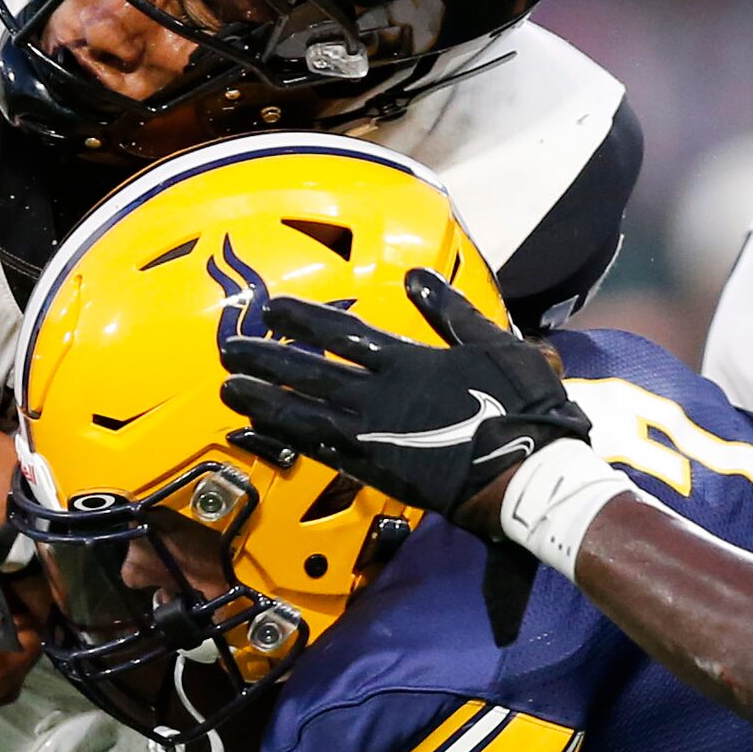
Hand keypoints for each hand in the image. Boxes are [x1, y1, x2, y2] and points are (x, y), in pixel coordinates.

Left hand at [220, 270, 590, 531]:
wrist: (522, 474)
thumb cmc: (518, 407)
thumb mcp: (494, 344)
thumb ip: (451, 311)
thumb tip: (418, 277)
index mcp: (405, 361)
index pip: (340, 332)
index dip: (302, 319)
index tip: (272, 309)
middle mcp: (377, 395)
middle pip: (307, 371)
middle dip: (266, 358)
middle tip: (230, 349)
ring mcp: (370, 433)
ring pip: (301, 412)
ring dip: (263, 398)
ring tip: (230, 389)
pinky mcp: (372, 468)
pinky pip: (316, 450)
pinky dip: (285, 439)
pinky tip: (259, 431)